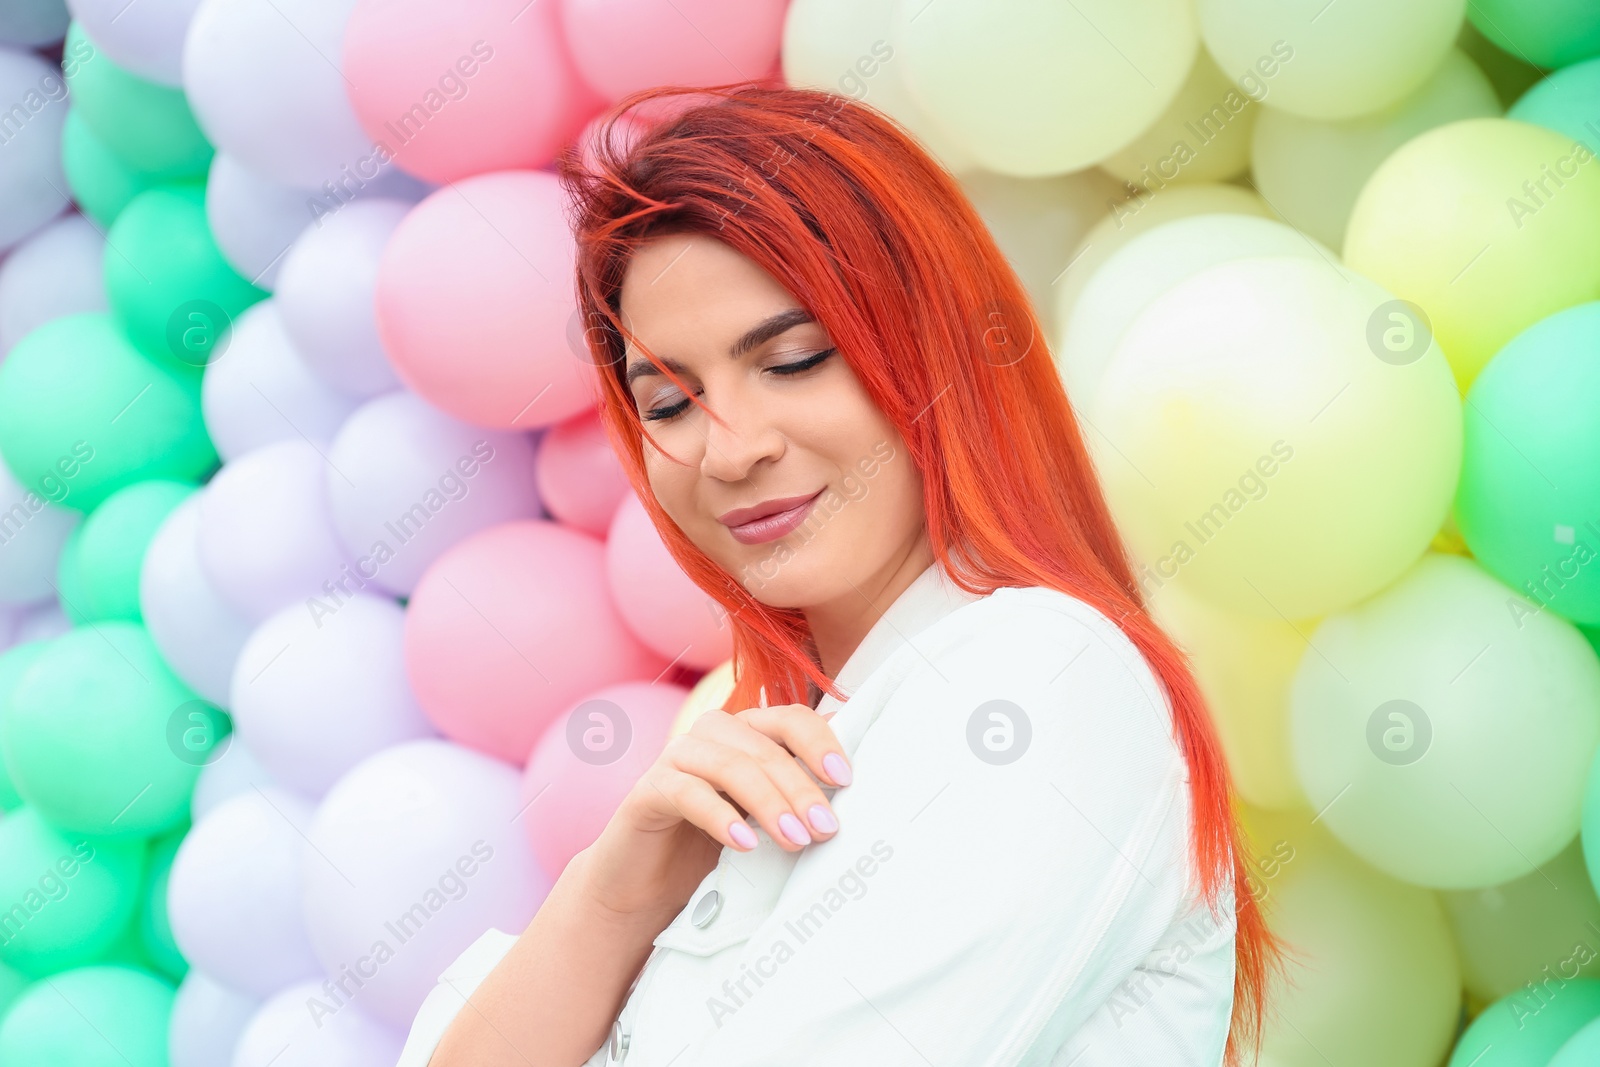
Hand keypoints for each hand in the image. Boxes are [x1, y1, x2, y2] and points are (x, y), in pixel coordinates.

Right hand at [580, 704, 851, 920]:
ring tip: (794, 840)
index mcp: (745, 733)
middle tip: (824, 827)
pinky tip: (744, 844)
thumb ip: (797, 793)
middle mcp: (711, 735)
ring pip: (730, 766)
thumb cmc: (714, 849)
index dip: (819, 742)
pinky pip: (688, 793)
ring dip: (768, 803)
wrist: (647, 887)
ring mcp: (675, 759)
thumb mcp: (765, 820)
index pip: (789, 719)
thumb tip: (849, 779)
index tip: (845, 779)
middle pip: (763, 746)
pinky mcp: (647, 791)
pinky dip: (721, 817)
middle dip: (800, 787)